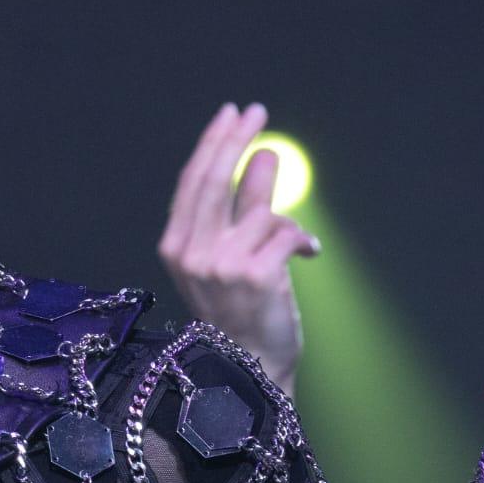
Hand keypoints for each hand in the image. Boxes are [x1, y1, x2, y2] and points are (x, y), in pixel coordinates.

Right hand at [158, 103, 319, 392]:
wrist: (250, 370)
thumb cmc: (242, 312)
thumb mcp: (233, 256)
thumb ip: (244, 207)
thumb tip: (262, 154)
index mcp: (176, 247)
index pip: (193, 183)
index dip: (213, 144)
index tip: (232, 114)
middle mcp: (190, 254)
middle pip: (214, 182)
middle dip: (236, 141)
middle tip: (256, 111)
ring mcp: (220, 266)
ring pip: (260, 210)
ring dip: (284, 221)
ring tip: (292, 243)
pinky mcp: (254, 276)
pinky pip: (286, 233)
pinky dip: (303, 239)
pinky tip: (307, 254)